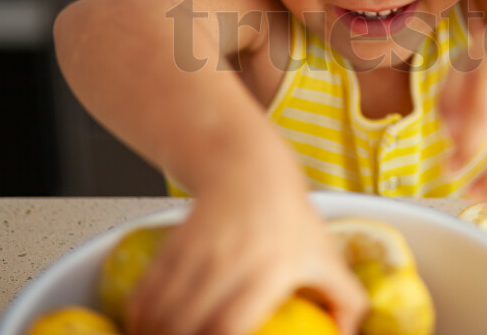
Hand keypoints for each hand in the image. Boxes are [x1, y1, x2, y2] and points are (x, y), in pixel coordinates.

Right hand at [127, 152, 366, 334]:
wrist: (248, 168)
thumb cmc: (289, 216)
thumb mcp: (325, 254)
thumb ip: (345, 298)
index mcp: (270, 270)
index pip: (230, 327)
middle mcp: (229, 262)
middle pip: (188, 327)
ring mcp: (197, 253)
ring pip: (162, 314)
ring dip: (156, 334)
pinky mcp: (173, 246)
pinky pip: (147, 293)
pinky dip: (141, 319)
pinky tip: (146, 330)